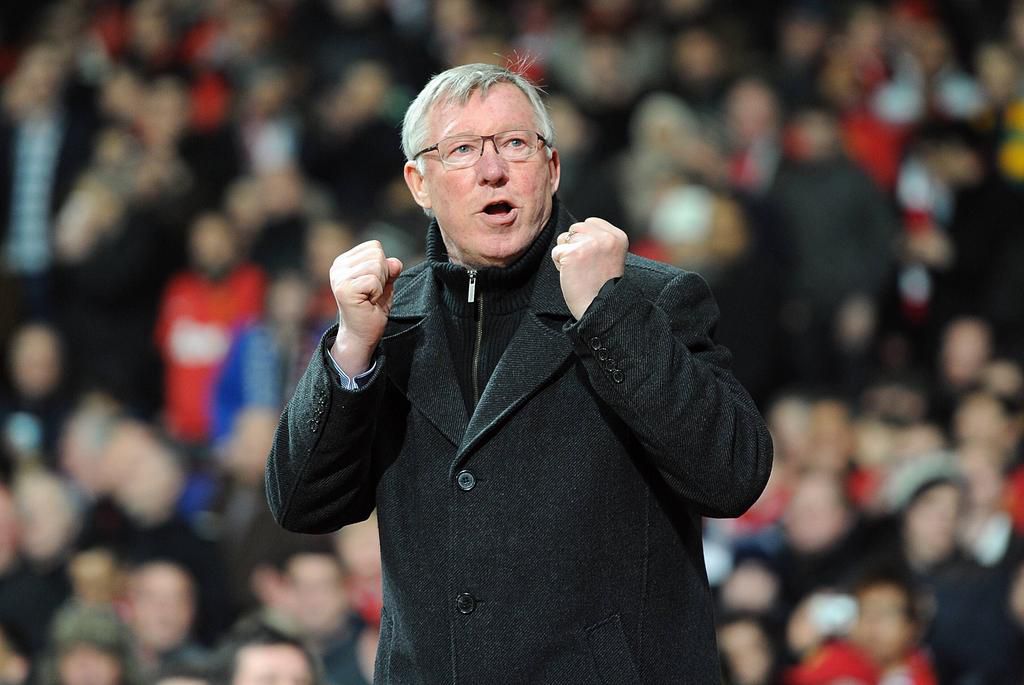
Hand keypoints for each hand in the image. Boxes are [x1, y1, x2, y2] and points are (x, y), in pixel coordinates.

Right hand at [329, 240, 402, 375]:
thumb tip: (395, 262)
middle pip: (376, 254)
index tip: (374, 285)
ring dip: (380, 285)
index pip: (374, 247)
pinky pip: (374, 280)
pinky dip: (378, 293)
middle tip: (373, 293)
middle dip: (383, 275)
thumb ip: (390, 269)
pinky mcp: (344, 289)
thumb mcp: (384, 284)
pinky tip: (368, 302)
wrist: (361, 335)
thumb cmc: (372, 309)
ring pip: (376, 266)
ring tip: (370, 298)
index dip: (383, 266)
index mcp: (344, 261)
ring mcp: (339, 277)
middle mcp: (338, 266)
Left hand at [551, 217, 627, 318]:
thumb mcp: (610, 256)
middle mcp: (605, 237)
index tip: (594, 260)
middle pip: (575, 228)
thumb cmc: (602, 286)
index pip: (590, 223)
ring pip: (563, 239)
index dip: (586, 241)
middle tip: (586, 267)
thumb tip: (575, 229)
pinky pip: (555, 252)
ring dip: (566, 255)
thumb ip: (599, 239)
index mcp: (618, 236)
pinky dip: (559, 265)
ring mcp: (588, 244)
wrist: (600, 308)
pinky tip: (573, 276)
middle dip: (575, 246)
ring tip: (580, 271)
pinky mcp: (572, 254)